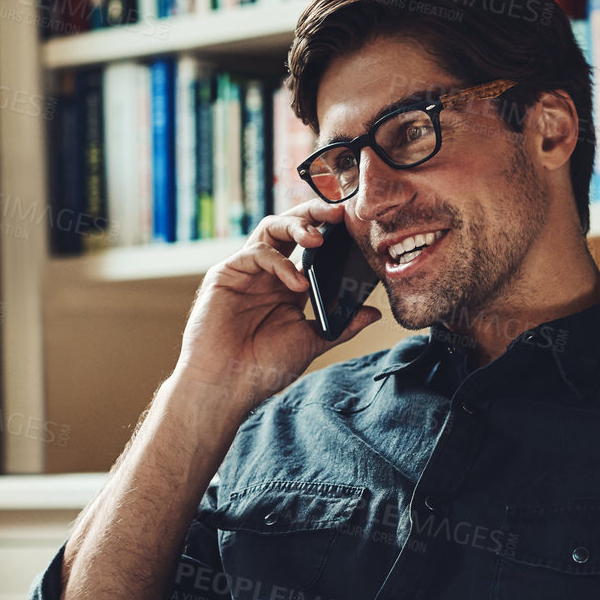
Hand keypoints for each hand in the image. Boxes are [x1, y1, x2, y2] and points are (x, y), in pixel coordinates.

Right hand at [176, 196, 381, 412]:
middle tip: (338, 213)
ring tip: (318, 238)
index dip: (330, 232)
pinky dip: (280, 262)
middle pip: (289, 227)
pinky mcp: (225, 274)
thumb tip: (374, 313)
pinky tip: (297, 282)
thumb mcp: (312, 341)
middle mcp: (267, 274)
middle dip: (313, 215)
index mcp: (288, 286)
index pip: (310, 247)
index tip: (354, 227)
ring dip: (296, 226)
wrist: (227, 385)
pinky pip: (256, 253)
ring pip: (270, 228)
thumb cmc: (263, 367)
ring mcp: (246, 272)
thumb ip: (342, 324)